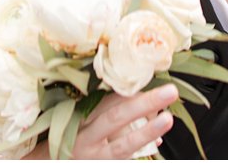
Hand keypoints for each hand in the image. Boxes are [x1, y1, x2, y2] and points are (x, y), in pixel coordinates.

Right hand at [23, 84, 177, 158]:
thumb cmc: (58, 137)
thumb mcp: (68, 117)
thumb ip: (91, 103)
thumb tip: (123, 87)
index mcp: (75, 116)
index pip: (103, 99)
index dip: (126, 87)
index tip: (147, 73)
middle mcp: (85, 135)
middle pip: (115, 116)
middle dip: (143, 103)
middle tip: (170, 91)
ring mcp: (94, 154)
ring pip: (123, 143)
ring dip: (147, 130)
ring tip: (168, 118)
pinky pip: (123, 156)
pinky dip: (141, 148)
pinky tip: (157, 143)